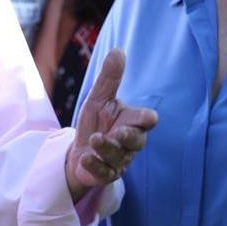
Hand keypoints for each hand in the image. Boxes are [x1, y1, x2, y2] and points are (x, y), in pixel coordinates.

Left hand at [64, 49, 157, 199]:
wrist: (78, 150)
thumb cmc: (95, 122)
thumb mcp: (98, 99)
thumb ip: (109, 79)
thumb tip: (118, 50)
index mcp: (130, 122)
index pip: (144, 121)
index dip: (146, 119)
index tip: (149, 118)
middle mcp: (128, 143)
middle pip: (137, 141)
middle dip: (129, 137)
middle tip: (120, 132)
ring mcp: (119, 161)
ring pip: (119, 157)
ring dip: (107, 148)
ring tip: (95, 139)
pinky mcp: (106, 174)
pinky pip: (104, 172)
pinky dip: (94, 165)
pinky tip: (85, 157)